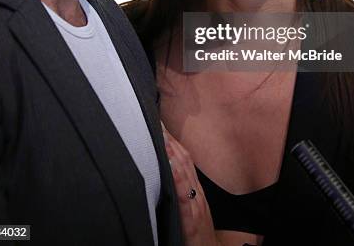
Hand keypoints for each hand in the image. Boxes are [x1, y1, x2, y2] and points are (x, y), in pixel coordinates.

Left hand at [162, 123, 221, 245]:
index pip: (184, 158)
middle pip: (184, 160)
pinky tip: (171, 169)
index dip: (172, 140)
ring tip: (162, 137)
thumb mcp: (191, 207)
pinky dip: (179, 182)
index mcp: (194, 188)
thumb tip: (166, 168)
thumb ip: (181, 189)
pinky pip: (185, 199)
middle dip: (170, 140)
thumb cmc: (197, 232)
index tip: (159, 122)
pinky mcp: (191, 222)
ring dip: (173, 154)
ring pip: (185, 174)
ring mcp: (195, 205)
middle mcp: (196, 192)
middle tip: (156, 120)